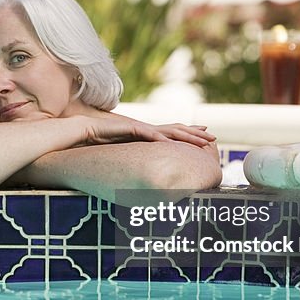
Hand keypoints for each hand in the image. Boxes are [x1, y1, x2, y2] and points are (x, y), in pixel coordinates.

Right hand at [80, 115, 216, 147]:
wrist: (86, 131)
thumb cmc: (103, 142)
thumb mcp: (125, 153)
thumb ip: (136, 158)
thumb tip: (142, 170)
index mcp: (148, 134)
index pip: (173, 133)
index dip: (189, 134)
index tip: (204, 136)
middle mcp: (148, 130)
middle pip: (176, 131)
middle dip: (195, 134)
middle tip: (212, 137)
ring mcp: (141, 128)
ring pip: (169, 132)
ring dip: (186, 136)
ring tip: (201, 140)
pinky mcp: (132, 129)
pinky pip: (150, 135)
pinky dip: (162, 139)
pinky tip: (172, 143)